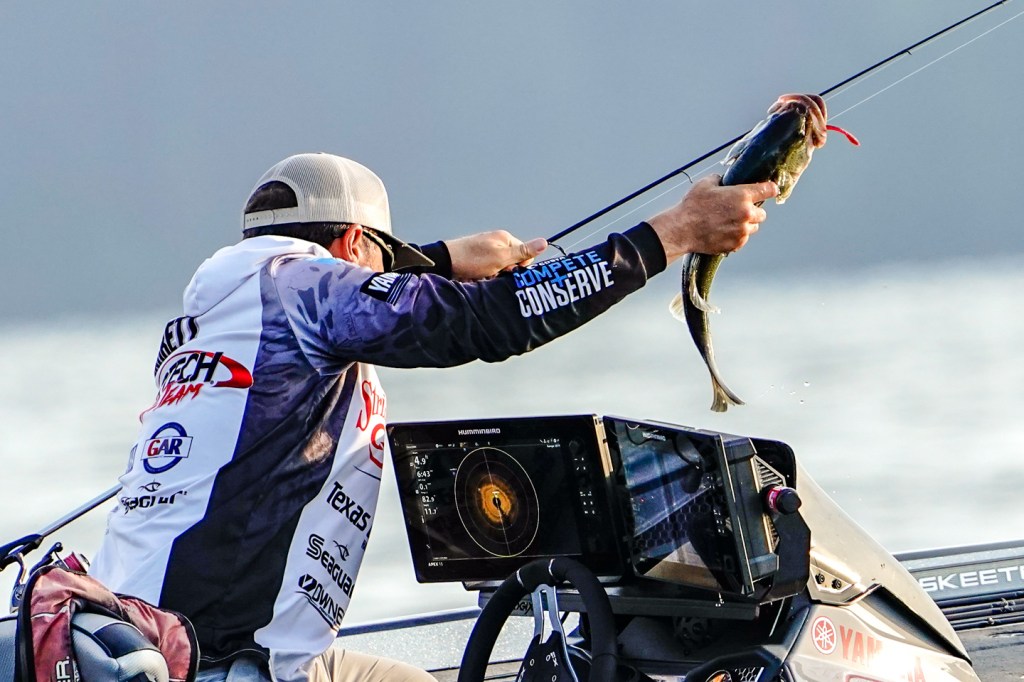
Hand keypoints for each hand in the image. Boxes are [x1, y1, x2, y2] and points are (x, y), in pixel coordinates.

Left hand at [445, 230, 547, 280]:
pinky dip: (485, 277)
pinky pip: (488, 272)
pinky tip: (477, 278)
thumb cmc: (473, 259)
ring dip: (494, 277)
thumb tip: (544, 242)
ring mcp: (486, 252)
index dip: (520, 265)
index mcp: (504, 238)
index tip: (508, 270)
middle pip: (512, 262)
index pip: (525, 253)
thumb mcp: (501, 257)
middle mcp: (496, 243)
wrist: (444, 263)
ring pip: (500, 269)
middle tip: (494, 274)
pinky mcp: (477, 261)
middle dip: (506, 272)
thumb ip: (523, 251)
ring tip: (483, 277)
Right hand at [647, 175, 777, 262]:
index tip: (771, 190)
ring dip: (746, 225)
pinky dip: (737, 236)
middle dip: (753, 211)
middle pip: (763, 214)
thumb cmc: (692, 206)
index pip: (769, 190)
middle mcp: (746, 214)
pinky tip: (723, 232)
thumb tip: (725, 181)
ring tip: (729, 223)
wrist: (682, 230)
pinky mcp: (736, 244)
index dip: (771, 189)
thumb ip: (721, 180)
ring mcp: (742, 231)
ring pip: (753, 228)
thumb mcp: (705, 184)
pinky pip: (743, 240)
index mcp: (742, 195)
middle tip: (739, 211)